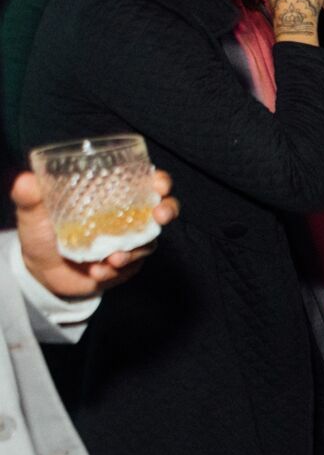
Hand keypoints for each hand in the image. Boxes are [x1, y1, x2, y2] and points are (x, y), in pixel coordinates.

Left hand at [12, 168, 178, 298]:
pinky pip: (133, 265)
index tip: (159, 184)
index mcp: (110, 197)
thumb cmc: (41, 237)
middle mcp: (126, 216)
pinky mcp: (127, 264)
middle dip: (168, 210)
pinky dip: (117, 268)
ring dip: (136, 250)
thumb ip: (29, 199)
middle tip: (159, 216)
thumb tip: (25, 180)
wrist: (43, 274)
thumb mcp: (33, 216)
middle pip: (162, 208)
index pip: (143, 182)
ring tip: (112, 260)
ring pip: (149, 241)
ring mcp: (129, 241)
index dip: (159, 181)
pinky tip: (99, 271)